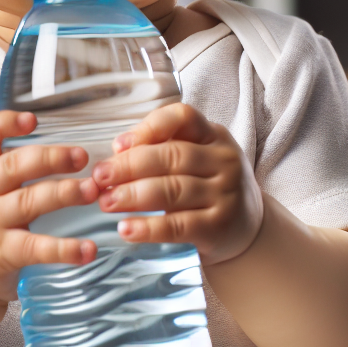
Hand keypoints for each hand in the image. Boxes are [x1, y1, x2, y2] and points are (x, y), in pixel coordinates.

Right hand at [0, 111, 98, 301]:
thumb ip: (13, 163)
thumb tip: (65, 144)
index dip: (2, 125)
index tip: (32, 120)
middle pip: (10, 168)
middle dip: (49, 159)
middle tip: (81, 156)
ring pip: (27, 203)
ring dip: (62, 194)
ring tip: (92, 190)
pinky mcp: (5, 253)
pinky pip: (36, 249)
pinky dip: (64, 249)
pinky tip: (88, 249)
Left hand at [89, 103, 263, 265]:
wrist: (248, 229)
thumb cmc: (207, 184)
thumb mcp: (194, 157)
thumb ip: (160, 147)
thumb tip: (118, 149)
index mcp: (213, 135)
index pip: (183, 117)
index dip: (149, 127)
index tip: (117, 145)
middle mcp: (224, 161)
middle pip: (172, 156)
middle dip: (129, 166)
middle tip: (99, 177)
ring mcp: (225, 195)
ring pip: (173, 190)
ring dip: (133, 196)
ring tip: (105, 202)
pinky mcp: (219, 228)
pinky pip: (179, 226)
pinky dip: (149, 228)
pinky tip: (126, 229)